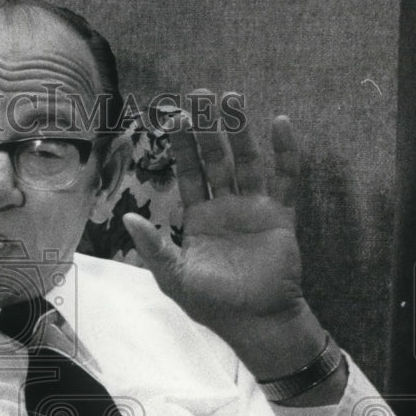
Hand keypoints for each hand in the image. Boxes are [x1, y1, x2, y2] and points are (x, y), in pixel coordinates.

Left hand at [123, 97, 332, 383]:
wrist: (255, 321)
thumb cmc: (212, 303)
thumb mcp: (174, 276)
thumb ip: (154, 246)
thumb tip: (129, 218)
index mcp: (199, 217)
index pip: (190, 172)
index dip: (183, 144)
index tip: (174, 114)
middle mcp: (226, 207)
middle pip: (216, 159)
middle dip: (209, 128)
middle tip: (202, 94)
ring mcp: (255, 209)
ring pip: (247, 162)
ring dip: (241, 131)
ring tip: (233, 99)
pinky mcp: (281, 216)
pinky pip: (286, 178)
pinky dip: (285, 151)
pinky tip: (279, 122)